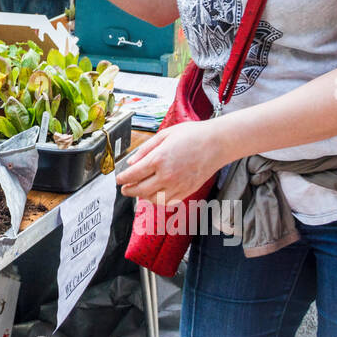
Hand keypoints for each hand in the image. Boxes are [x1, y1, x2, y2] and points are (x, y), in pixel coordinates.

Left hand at [115, 120, 230, 204]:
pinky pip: (168, 202)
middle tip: (124, 189)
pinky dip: (158, 200)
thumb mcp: (164, 135)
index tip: (119, 179)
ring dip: (143, 197)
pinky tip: (156, 194)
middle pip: (140, 190)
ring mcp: (178, 185)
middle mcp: (167, 175)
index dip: (122, 179)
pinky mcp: (187, 191)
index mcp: (158, 159)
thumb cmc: (192, 135)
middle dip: (129, 190)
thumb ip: (145, 150)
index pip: (133, 175)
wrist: (217, 143)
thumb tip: (131, 162)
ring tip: (139, 191)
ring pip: (153, 199)